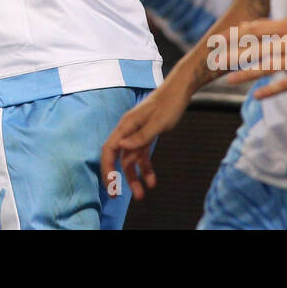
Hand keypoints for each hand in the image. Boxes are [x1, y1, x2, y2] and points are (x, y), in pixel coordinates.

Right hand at [99, 80, 189, 200]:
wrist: (179, 90)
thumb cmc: (169, 103)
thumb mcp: (158, 122)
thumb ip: (140, 136)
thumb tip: (122, 146)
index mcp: (126, 125)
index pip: (110, 149)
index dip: (107, 168)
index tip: (110, 185)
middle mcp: (128, 130)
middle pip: (118, 157)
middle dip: (118, 177)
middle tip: (117, 196)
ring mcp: (137, 134)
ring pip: (131, 159)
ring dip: (135, 177)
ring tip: (142, 194)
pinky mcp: (146, 135)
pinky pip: (142, 155)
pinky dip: (146, 168)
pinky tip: (152, 181)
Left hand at [222, 16, 286, 98]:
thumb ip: (268, 26)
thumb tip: (244, 26)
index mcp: (286, 26)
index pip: (253, 30)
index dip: (233, 35)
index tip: (216, 41)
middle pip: (257, 49)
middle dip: (235, 55)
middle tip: (214, 61)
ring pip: (269, 66)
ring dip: (248, 74)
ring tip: (229, 80)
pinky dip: (271, 90)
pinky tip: (256, 96)